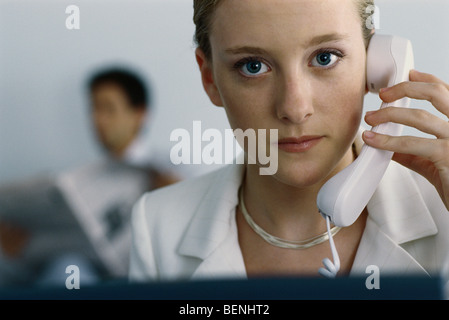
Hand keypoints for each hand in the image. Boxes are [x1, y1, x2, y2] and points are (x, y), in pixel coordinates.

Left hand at [362, 70, 448, 209]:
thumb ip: (416, 153)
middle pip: (436, 93)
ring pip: (419, 117)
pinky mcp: (447, 155)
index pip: (447, 92)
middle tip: (383, 95)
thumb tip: (392, 148)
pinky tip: (373, 140)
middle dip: (406, 88)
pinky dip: (387, 141)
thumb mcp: (435, 164)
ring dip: (389, 115)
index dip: (427, 80)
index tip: (409, 74)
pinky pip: (411, 144)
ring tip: (370, 119)